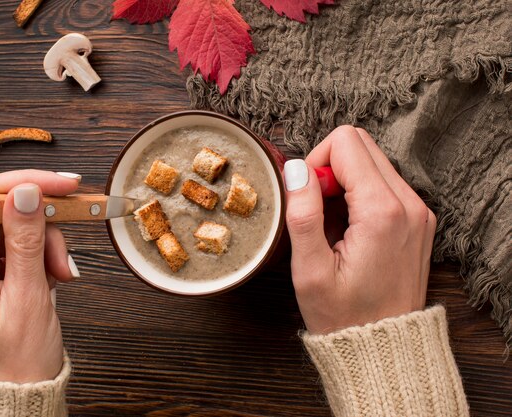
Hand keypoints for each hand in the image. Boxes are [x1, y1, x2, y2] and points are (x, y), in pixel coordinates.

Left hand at [0, 170, 81, 382]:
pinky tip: (54, 274)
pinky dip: (43, 254)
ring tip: (62, 273)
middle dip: (41, 223)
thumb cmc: (15, 361)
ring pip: (14, 225)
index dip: (20, 185)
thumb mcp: (28, 297)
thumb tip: (27, 192)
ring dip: (46, 242)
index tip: (62, 184)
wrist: (15, 393)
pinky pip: (19, 243)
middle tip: (71, 234)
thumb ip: (26, 241)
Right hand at [284, 126, 435, 333]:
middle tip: (318, 211)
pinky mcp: (417, 219)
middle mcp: (409, 204)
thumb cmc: (345, 317)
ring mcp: (418, 211)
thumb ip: (303, 214)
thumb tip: (297, 169)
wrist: (384, 349)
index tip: (308, 199)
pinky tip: (348, 229)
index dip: (315, 163)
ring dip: (344, 182)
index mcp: (383, 211)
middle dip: (330, 168)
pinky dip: (360, 195)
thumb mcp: (311, 271)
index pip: (345, 143)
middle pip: (361, 145)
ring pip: (372, 161)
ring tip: (333, 226)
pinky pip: (383, 183)